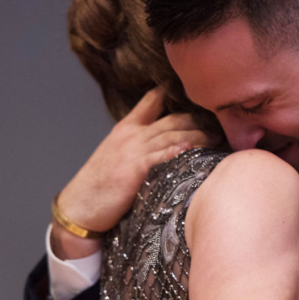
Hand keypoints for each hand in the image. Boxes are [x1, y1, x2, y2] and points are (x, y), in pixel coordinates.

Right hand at [52, 87, 219, 258]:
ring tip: (217, 139)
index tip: (196, 93)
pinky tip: (193, 149)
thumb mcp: (116, 155)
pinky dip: (179, 150)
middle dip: (198, 120)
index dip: (172, 92)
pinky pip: (162, 155)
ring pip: (173, 134)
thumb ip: (138, 145)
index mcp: (126, 128)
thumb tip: (164, 145)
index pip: (151, 100)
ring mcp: (133, 150)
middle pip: (173, 119)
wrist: (79, 207)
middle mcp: (132, 134)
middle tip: (219, 126)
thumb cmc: (99, 186)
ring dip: (198, 135)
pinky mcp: (135, 168)